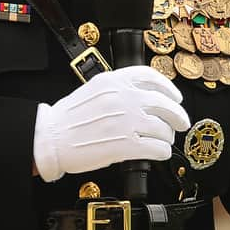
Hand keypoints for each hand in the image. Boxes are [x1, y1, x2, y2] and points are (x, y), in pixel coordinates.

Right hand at [33, 66, 190, 181]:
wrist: (49, 139)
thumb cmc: (68, 118)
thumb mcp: (93, 90)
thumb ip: (118, 89)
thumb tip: (142, 96)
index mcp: (114, 81)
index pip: (150, 77)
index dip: (168, 88)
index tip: (175, 97)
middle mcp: (123, 98)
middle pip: (164, 103)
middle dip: (178, 115)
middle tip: (181, 122)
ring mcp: (126, 122)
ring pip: (163, 128)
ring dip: (167, 137)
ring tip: (164, 141)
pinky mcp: (125, 145)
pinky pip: (156, 148)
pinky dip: (162, 151)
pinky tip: (159, 153)